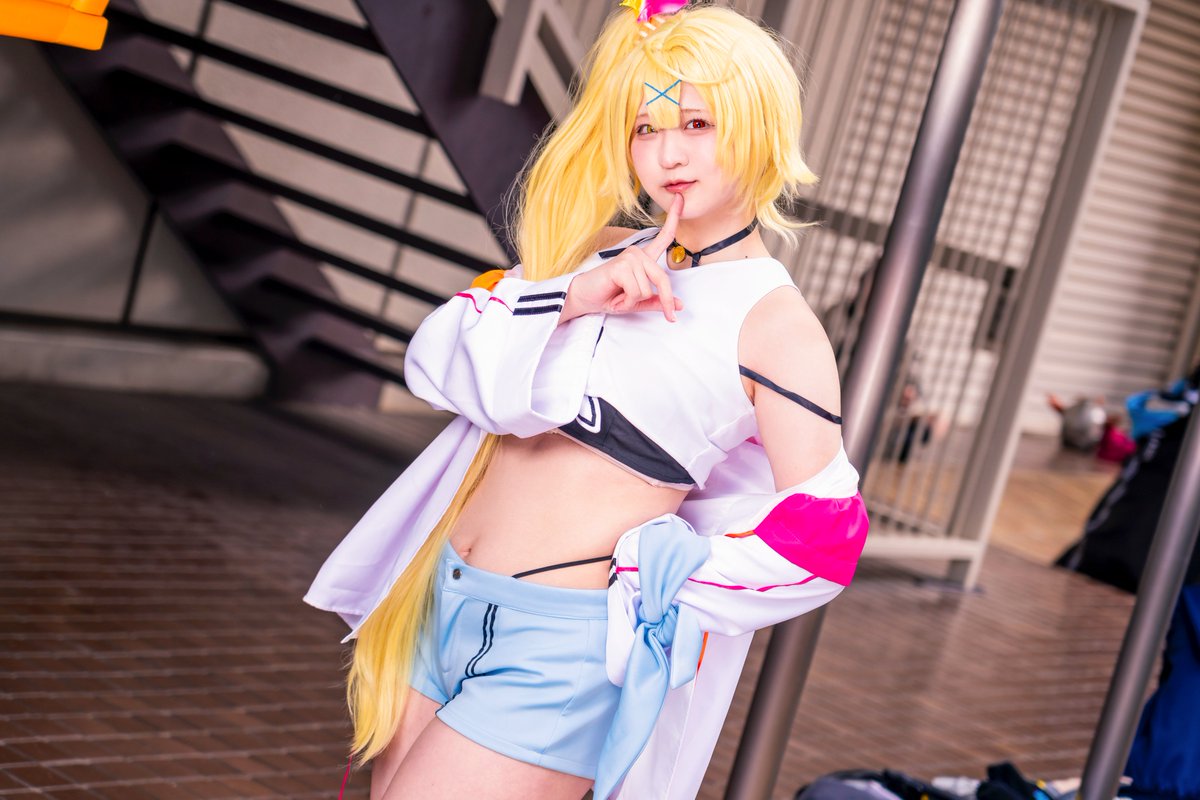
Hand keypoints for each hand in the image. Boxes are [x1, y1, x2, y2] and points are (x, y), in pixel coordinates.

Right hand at [561, 193, 685, 322]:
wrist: (584, 298)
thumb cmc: (608, 295)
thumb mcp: (638, 301)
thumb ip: (657, 300)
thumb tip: (678, 305)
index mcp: (644, 257)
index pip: (664, 236)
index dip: (674, 218)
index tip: (680, 198)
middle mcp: (637, 253)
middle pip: (662, 279)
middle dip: (663, 300)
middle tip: (662, 314)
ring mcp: (629, 257)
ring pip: (647, 289)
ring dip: (633, 301)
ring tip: (620, 296)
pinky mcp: (621, 265)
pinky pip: (636, 292)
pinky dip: (627, 301)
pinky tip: (616, 296)